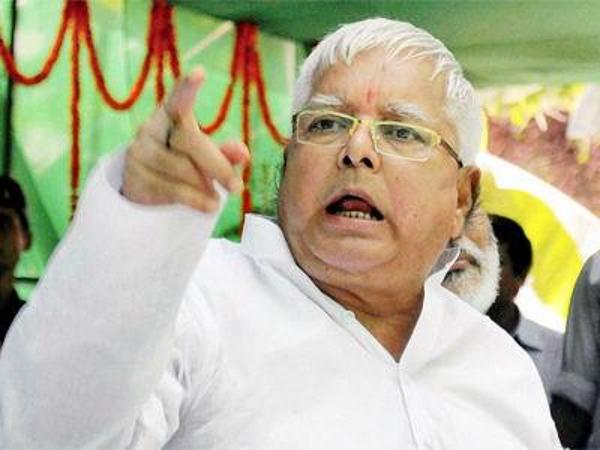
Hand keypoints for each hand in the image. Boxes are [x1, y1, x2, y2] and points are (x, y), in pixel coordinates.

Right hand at [122, 68, 249, 211]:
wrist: (146, 188)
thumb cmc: (184, 163)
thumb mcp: (207, 157)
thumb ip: (225, 153)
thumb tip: (243, 152)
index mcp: (169, 116)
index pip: (177, 101)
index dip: (187, 89)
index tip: (199, 73)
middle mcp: (150, 129)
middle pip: (189, 141)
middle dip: (217, 166)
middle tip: (237, 187)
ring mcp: (140, 153)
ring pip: (181, 169)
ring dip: (205, 186)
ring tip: (218, 198)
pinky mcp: (135, 178)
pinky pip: (171, 189)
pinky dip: (196, 200)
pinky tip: (210, 206)